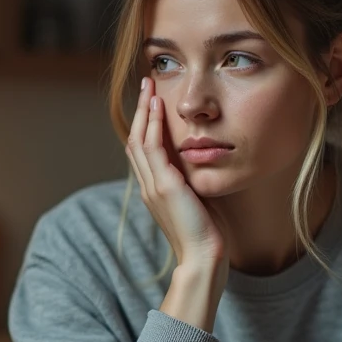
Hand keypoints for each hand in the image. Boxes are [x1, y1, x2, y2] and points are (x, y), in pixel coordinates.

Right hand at [125, 76, 230, 269]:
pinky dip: (152, 124)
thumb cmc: (206, 234)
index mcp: (154, 190)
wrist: (204, 256)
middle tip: (146, 85)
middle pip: (135, 140)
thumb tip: (200, 165)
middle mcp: (148, 186)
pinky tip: (158, 106)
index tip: (153, 101)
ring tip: (149, 86)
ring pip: (139, 139)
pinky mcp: (163, 186)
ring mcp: (152, 186)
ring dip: (144, 110)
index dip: (145, 124)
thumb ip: (192, 183)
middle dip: (140, 110)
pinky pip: (151, 148)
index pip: (143, 150)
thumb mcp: (197, 201)